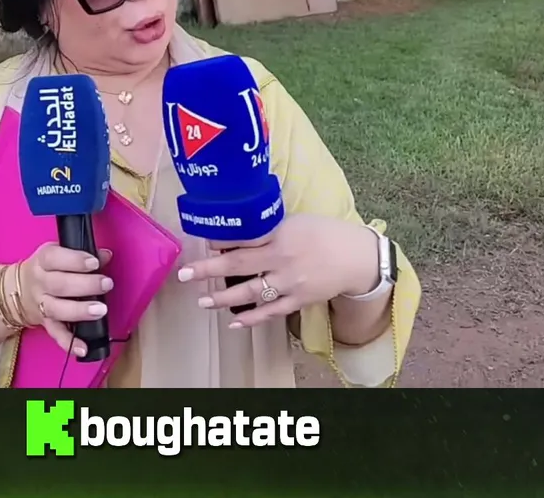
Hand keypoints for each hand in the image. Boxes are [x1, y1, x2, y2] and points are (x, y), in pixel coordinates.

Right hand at [17, 243, 112, 356]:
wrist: (17, 291)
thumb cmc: (46, 269)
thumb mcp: (59, 255)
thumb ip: (81, 255)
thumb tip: (106, 255)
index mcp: (43, 262)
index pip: (55, 258)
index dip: (75, 260)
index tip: (94, 262)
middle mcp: (40, 283)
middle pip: (60, 285)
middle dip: (86, 285)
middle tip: (106, 284)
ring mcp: (42, 305)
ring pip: (58, 309)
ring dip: (80, 311)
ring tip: (101, 310)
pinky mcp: (46, 323)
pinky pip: (57, 334)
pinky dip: (69, 343)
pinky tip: (83, 348)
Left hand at [178, 214, 379, 327]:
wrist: (357, 258)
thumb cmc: (324, 234)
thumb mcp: (295, 221)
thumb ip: (268, 227)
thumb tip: (237, 228)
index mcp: (281, 235)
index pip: (244, 238)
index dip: (220, 242)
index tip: (202, 242)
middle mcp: (283, 260)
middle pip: (239, 266)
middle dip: (208, 270)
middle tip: (185, 274)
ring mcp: (291, 283)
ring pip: (251, 294)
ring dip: (224, 299)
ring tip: (203, 301)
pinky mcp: (299, 300)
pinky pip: (271, 312)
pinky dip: (252, 318)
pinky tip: (234, 322)